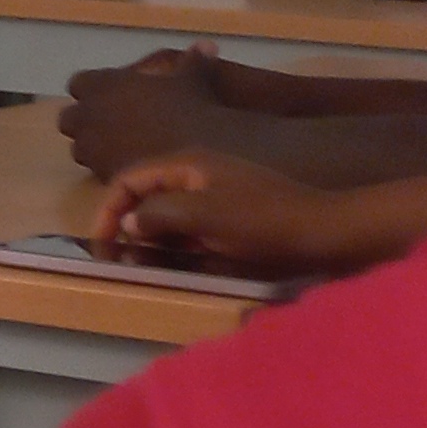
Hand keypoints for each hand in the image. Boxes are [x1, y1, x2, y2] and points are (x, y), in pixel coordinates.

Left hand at [60, 45, 241, 173]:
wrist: (190, 158)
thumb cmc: (186, 109)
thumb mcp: (192, 81)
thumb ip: (193, 62)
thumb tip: (207, 45)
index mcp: (101, 85)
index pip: (79, 82)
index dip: (94, 88)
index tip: (112, 93)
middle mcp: (87, 116)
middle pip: (70, 118)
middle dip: (85, 120)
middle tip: (111, 124)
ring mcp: (90, 148)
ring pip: (79, 147)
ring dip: (94, 146)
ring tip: (121, 148)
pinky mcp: (100, 175)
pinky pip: (96, 170)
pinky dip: (108, 168)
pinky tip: (132, 168)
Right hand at [93, 152, 352, 277]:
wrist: (325, 231)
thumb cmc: (263, 221)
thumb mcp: (205, 216)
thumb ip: (160, 215)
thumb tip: (129, 222)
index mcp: (187, 163)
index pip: (130, 178)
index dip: (109, 209)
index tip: (101, 244)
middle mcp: (196, 172)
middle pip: (145, 193)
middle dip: (127, 225)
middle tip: (120, 259)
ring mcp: (215, 193)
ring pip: (167, 212)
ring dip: (151, 237)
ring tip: (143, 265)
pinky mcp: (229, 214)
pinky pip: (189, 224)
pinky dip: (176, 242)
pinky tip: (176, 261)